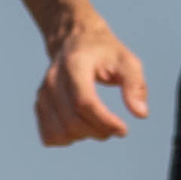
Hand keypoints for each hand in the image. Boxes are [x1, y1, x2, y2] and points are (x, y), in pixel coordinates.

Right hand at [35, 19, 148, 146]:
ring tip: (98, 124)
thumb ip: (135, 85)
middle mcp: (53, 80)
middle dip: (99, 131)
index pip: (84, 103)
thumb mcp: (127, 61)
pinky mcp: (39, 105)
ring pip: (60, 133)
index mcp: (74, 65)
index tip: (123, 129)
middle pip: (73, 121)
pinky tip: (81, 127)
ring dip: (84, 136)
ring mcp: (43, 94)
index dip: (105, 121)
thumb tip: (141, 114)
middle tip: (115, 127)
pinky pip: (50, 136)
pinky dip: (68, 139)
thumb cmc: (104, 53)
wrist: (74, 40)